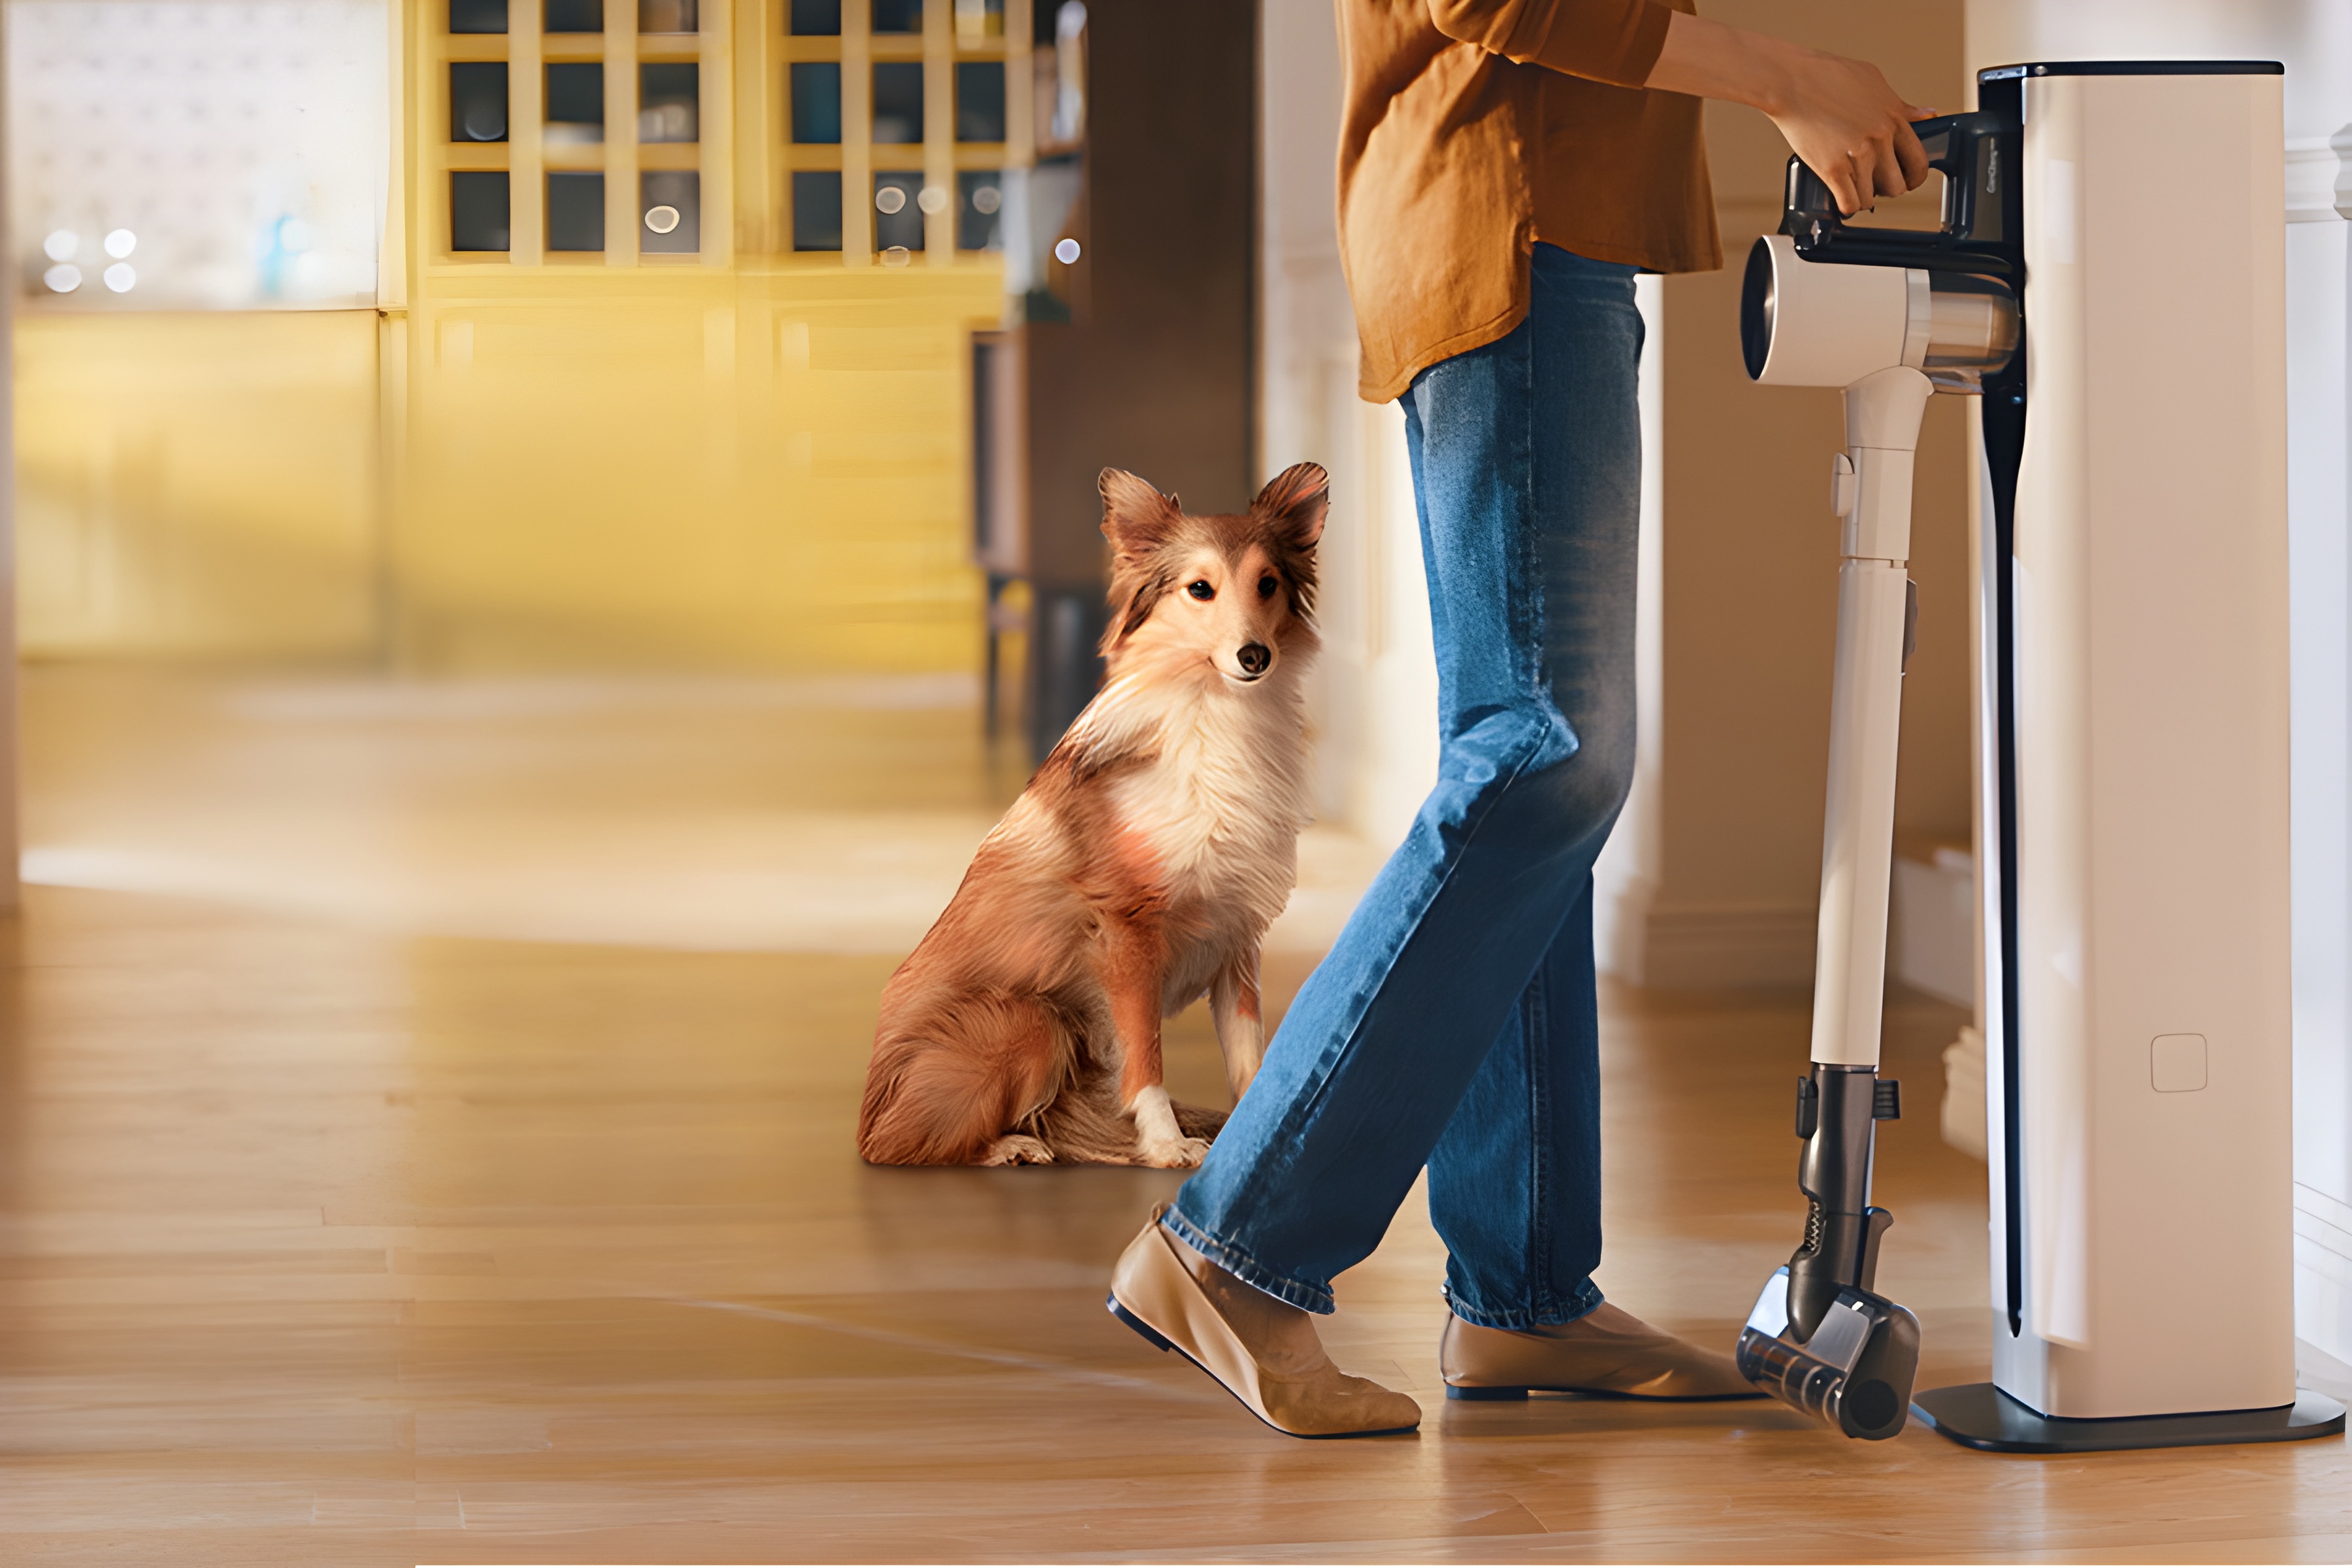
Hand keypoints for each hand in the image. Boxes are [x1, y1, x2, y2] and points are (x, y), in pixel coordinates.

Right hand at [1765, 49, 1934, 215]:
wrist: (1790, 81)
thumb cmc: (1825, 75)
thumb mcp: (1873, 81)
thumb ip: (1900, 105)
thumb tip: (1925, 115)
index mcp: (1894, 118)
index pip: (1918, 162)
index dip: (1913, 177)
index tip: (1905, 179)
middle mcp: (1880, 139)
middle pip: (1896, 186)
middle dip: (1885, 189)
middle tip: (1872, 183)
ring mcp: (1857, 155)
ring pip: (1870, 198)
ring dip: (1861, 197)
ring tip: (1850, 188)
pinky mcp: (1832, 169)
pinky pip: (1849, 203)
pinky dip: (1845, 206)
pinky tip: (1840, 198)